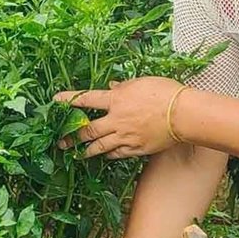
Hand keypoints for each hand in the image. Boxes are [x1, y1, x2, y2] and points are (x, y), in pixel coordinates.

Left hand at [53, 77, 186, 159]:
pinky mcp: (136, 148)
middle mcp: (117, 120)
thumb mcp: (142, 82)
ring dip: (87, 151)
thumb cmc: (166, 93)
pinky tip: (106, 155)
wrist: (184, 114)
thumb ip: (123, 86)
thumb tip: (112, 86)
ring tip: (78, 154)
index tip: (55, 101)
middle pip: (88, 130)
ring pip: (100, 146)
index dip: (69, 100)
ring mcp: (126, 137)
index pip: (86, 99)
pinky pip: (118, 153)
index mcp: (116, 100)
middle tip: (61, 141)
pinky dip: (110, 154)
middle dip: (72, 136)